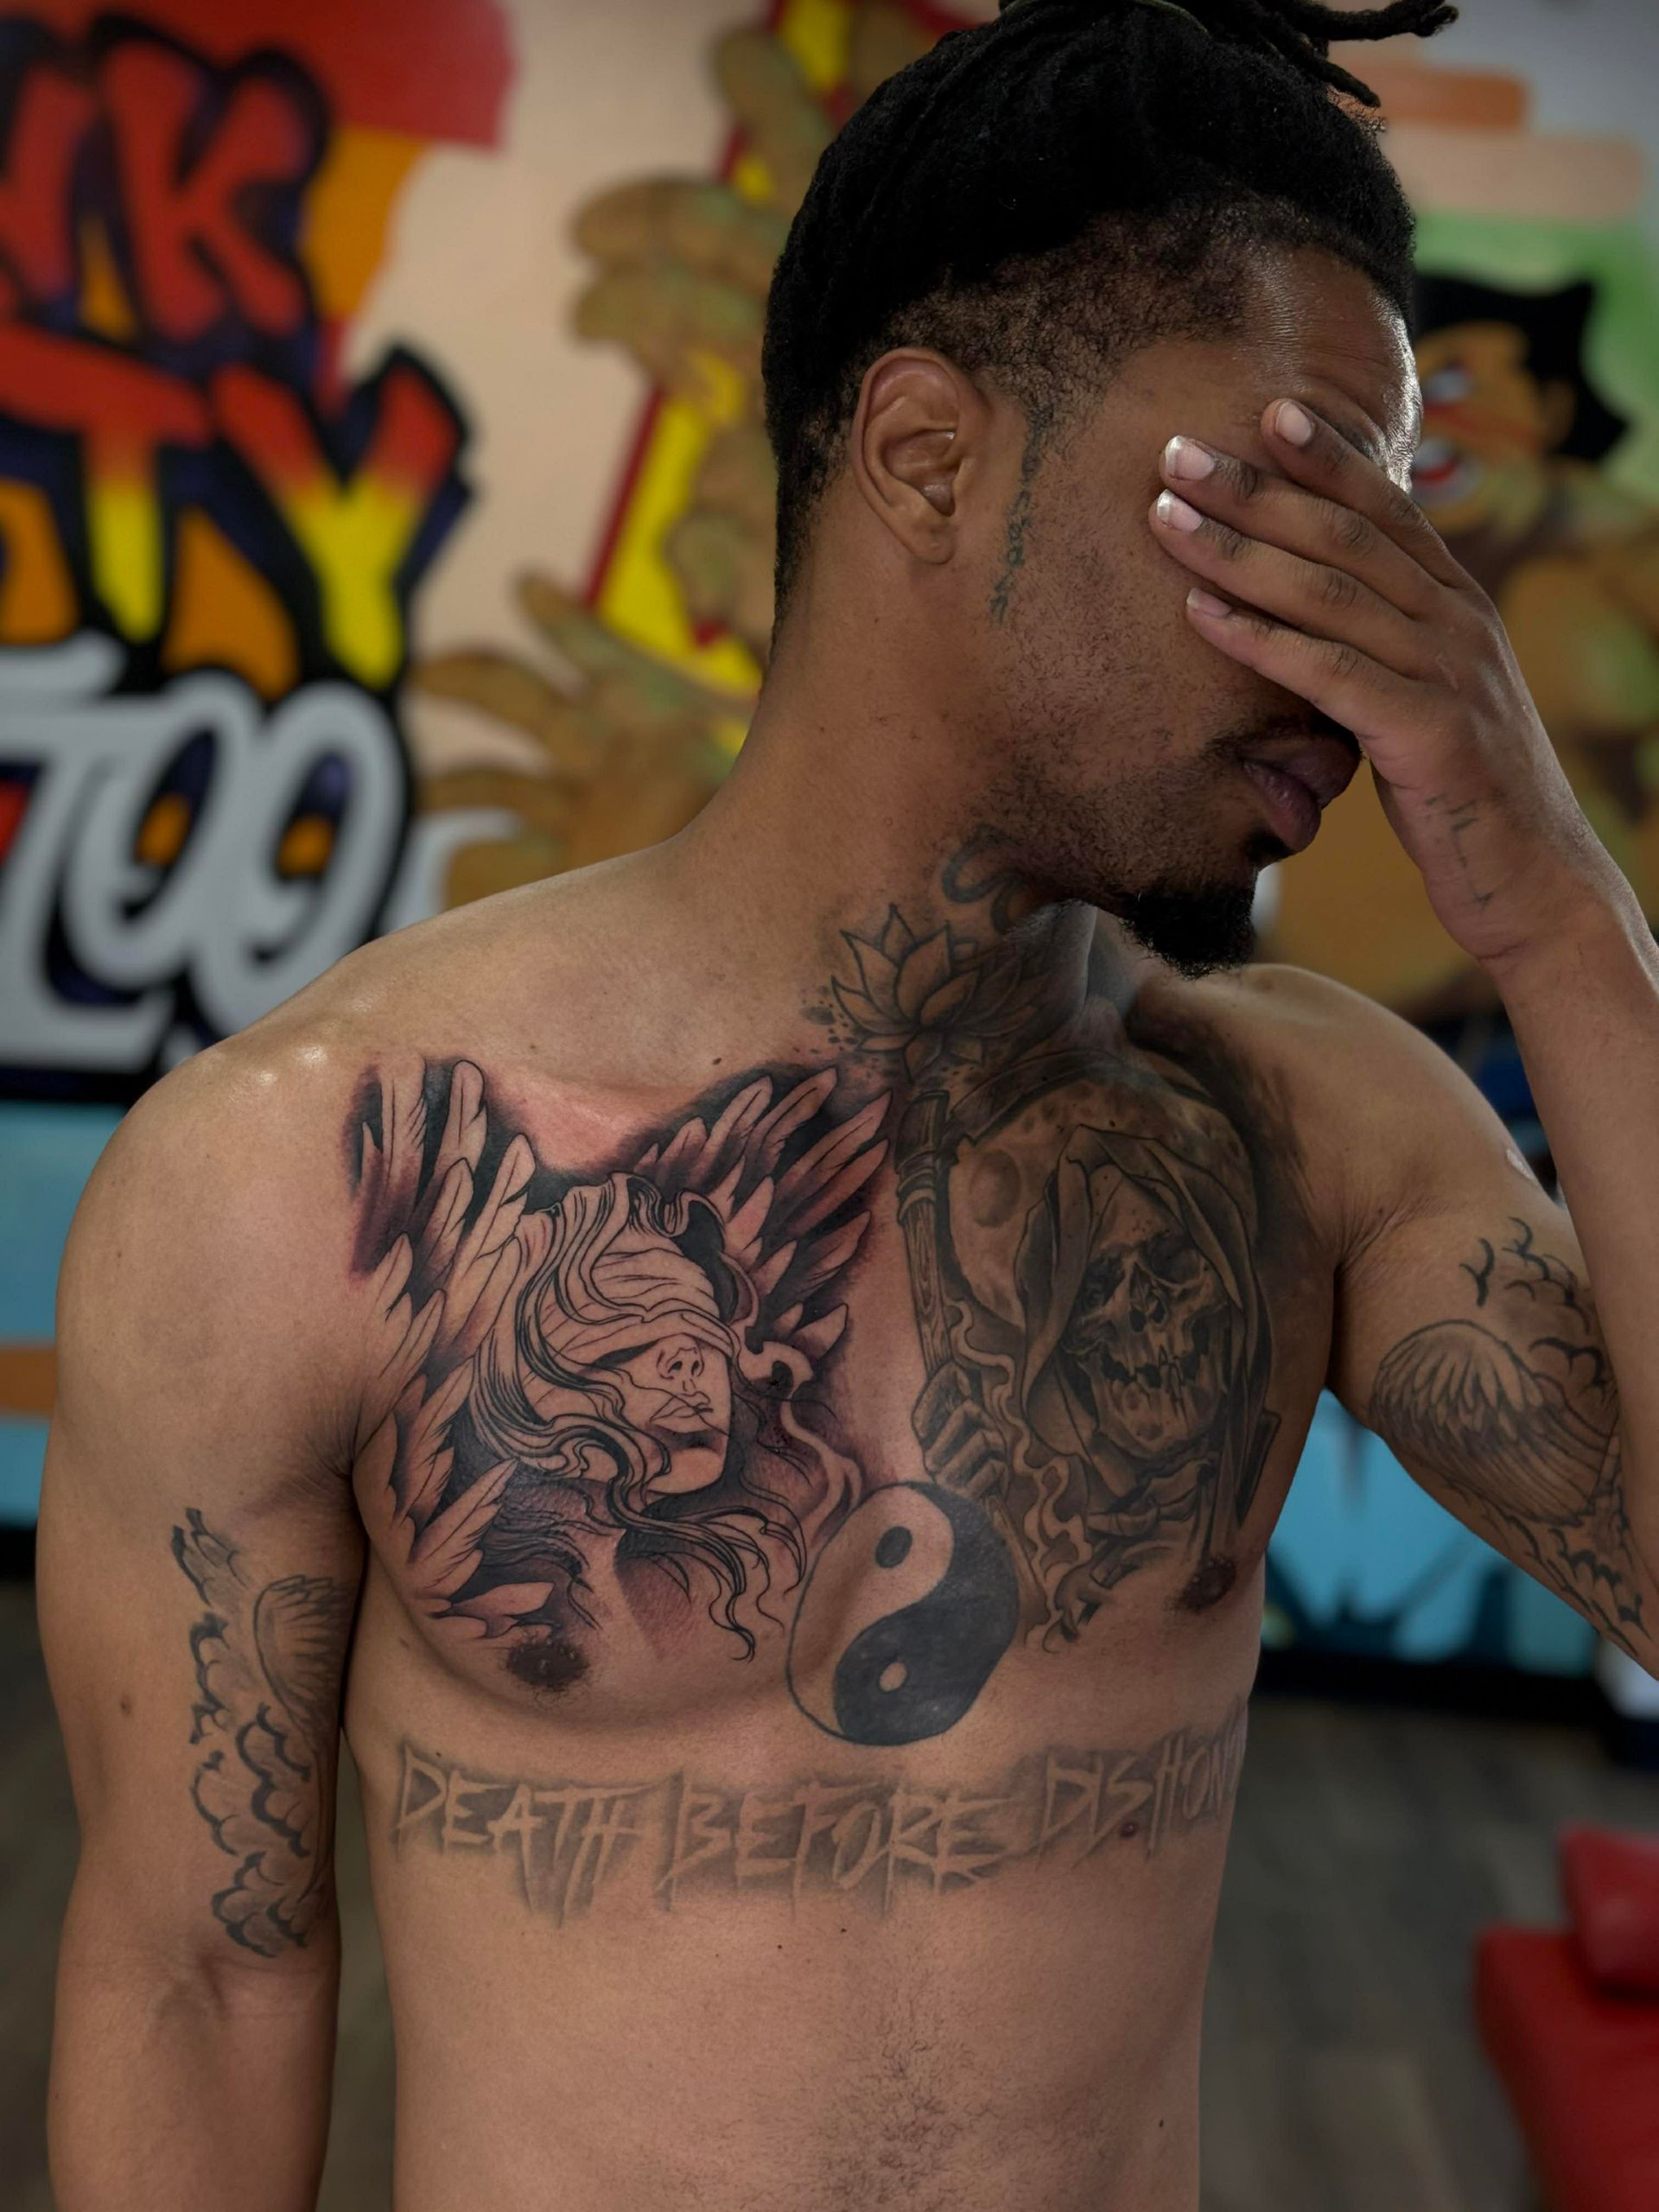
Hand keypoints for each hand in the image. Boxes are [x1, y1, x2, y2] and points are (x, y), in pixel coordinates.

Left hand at [1146, 397, 1630, 972]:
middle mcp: (1457, 624)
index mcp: (1458, 608)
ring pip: (1328, 591)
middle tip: (1174, 451)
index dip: (1325, 458)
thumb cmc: (1460, 797)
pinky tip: (1197, 614)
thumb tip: (1308, 625)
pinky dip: (1258, 639)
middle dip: (1254, 488)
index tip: (1263, 412)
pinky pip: (1328, 673)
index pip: (1387, 510)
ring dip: (1237, 549)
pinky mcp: (1427, 734)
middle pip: (1344, 534)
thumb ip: (1377, 655)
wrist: (1531, 883)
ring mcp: (1447, 674)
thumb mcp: (1419, 707)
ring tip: (1163, 518)